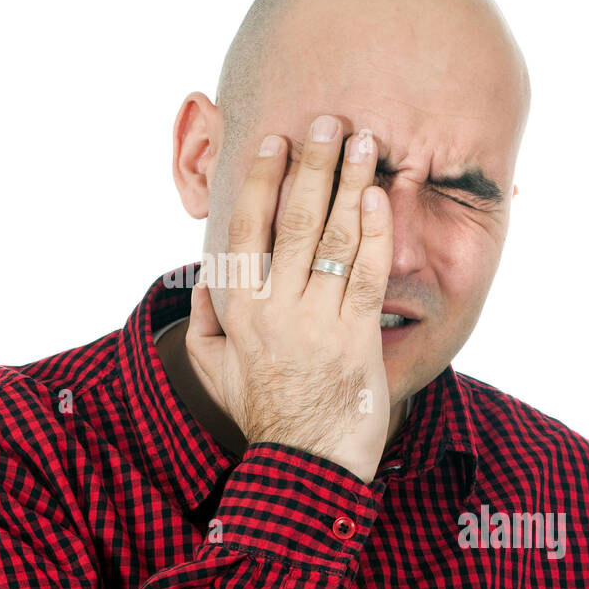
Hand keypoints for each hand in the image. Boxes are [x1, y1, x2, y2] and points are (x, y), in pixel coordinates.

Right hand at [186, 114, 392, 482]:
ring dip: (349, 181)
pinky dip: (375, 230)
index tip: (274, 142)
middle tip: (329, 122)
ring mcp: (316, 320)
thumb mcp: (215, 368)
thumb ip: (207, 319)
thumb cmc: (262, 414)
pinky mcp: (356, 336)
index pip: (246, 227)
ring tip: (365, 140)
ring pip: (333, 236)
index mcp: (237, 308)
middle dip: (312, 163)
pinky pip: (368, 272)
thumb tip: (208, 278)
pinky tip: (380, 195)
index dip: (260, 179)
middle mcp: (273, 306)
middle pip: (294, 218)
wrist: (303, 466)